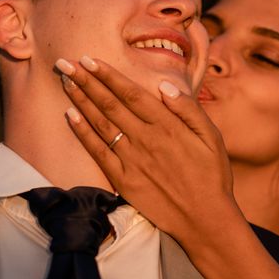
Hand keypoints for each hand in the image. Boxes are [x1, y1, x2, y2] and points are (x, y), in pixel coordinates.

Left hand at [55, 56, 243, 245]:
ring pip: (100, 123)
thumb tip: (165, 86)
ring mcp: (131, 160)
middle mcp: (145, 139)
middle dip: (86, 81)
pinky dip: (82, 132)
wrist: (205, 219)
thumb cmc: (212, 176)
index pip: (131, 94)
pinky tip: (70, 116)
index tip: (89, 59)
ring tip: (65, 81)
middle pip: (110, 104)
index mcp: (167, 126)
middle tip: (65, 63)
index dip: (108, 75)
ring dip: (80, 100)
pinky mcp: (123, 180)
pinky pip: (98, 152)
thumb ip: (189, 109)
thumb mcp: (212, 138)